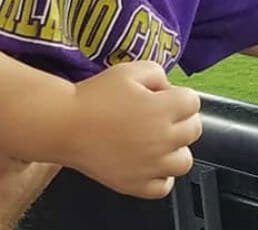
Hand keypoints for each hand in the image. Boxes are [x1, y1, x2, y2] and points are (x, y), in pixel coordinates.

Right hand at [62, 61, 201, 198]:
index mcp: (163, 109)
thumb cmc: (93, 97)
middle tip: (159, 116)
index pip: (193, 102)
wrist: (63, 124)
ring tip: (157, 140)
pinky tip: (150, 163)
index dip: (179, 96)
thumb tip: (169, 90)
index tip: (163, 97)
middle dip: (181, 118)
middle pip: (193, 130)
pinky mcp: (135, 184)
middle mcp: (161, 139)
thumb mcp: (129, 71)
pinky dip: (162, 176)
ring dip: (176, 149)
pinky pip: (163, 186)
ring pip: (184, 161)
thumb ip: (158, 74)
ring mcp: (150, 165)